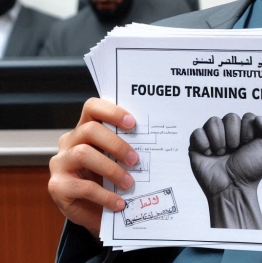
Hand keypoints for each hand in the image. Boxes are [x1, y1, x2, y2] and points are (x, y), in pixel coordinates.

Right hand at [48, 98, 138, 237]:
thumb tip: (149, 142)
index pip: (92, 107)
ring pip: (84, 154)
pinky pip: (83, 187)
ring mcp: (60, 163)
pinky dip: (105, 195)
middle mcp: (69, 141)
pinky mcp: (57, 186)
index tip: (132, 123)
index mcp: (85, 128)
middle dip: (116, 144)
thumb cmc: (106, 177)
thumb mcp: (115, 159)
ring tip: (129, 182)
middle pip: (90, 130)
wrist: (92, 210)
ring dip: (111, 169)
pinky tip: (119, 202)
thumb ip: (124, 146)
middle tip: (134, 159)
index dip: (112, 112)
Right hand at [189, 112, 261, 228]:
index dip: (249, 132)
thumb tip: (258, 117)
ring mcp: (212, 136)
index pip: (247, 116)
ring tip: (222, 154)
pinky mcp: (197, 144)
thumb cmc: (252, 169)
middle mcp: (228, 130)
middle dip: (235, 136)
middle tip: (234, 151)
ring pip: (213, 121)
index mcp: (245, 128)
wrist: (234, 188)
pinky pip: (197, 132)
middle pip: (230, 117)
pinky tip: (209, 154)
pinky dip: (204, 144)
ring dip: (220, 140)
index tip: (249, 145)